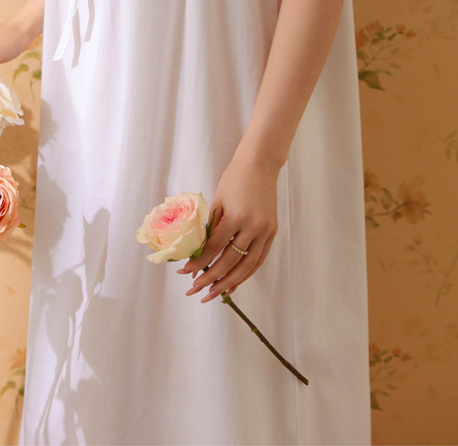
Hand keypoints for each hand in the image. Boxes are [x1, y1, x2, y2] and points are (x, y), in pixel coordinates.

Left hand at [176, 153, 279, 302]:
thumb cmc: (234, 179)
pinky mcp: (272, 232)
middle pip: (230, 261)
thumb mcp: (218, 200)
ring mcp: (265, 231)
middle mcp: (252, 226)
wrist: (260, 164)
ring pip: (247, 265)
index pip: (214, 247)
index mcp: (235, 216)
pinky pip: (259, 259)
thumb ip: (211, 227)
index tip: (186, 273)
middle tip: (197, 290)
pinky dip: (247, 273)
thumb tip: (198, 252)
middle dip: (212, 278)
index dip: (199, 262)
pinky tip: (234, 282)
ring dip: (230, 282)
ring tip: (215, 293)